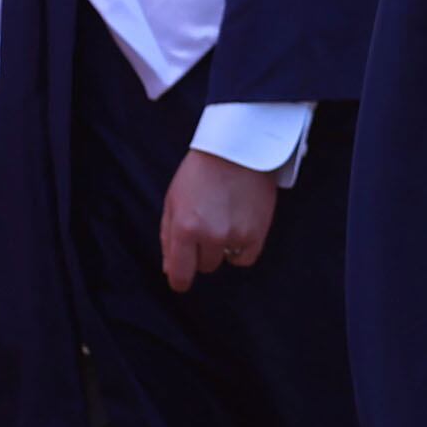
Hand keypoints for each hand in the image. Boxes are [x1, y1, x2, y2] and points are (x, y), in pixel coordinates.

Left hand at [161, 151, 280, 292]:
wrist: (238, 148)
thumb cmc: (200, 172)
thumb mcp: (173, 200)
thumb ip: (168, 238)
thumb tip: (170, 271)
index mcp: (184, 227)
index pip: (180, 275)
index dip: (179, 278)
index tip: (181, 276)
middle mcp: (210, 235)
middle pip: (203, 266)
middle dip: (201, 251)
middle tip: (206, 223)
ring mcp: (236, 235)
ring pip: (224, 260)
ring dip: (221, 247)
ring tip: (223, 219)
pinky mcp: (257, 232)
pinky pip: (245, 258)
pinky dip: (241, 248)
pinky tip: (238, 227)